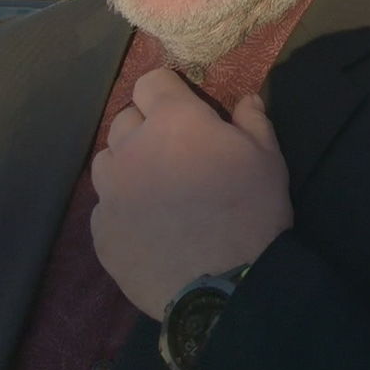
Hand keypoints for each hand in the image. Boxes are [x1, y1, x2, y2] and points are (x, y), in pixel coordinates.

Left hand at [90, 68, 291, 319]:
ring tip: (155, 188)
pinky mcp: (101, 232)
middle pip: (124, 120)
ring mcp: (110, 192)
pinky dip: (123, 209)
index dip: (168, 90)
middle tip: (174, 150)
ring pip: (107, 162)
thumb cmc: (253, 211)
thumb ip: (253, 120)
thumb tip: (245, 98)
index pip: (151, 82)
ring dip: (127, 165)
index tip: (183, 104)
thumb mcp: (268, 158)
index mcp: (173, 122)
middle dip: (146, 127)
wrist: (224, 287)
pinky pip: (105, 208)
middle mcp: (131, 149)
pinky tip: (149, 228)